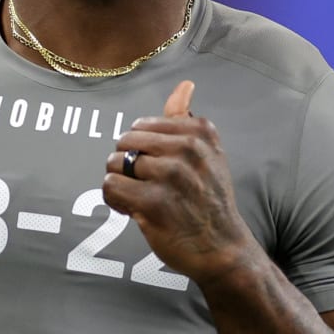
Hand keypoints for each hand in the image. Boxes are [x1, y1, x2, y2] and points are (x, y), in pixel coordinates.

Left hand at [104, 80, 262, 284]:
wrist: (223, 248)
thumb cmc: (209, 199)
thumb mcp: (208, 154)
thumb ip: (186, 119)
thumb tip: (185, 85)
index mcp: (199, 132)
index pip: (140, 126)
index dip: (141, 150)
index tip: (157, 170)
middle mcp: (188, 149)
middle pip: (124, 142)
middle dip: (128, 165)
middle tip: (147, 186)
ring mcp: (171, 176)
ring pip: (115, 164)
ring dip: (122, 185)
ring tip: (142, 199)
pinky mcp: (154, 203)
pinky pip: (111, 187)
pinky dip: (116, 201)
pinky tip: (134, 211)